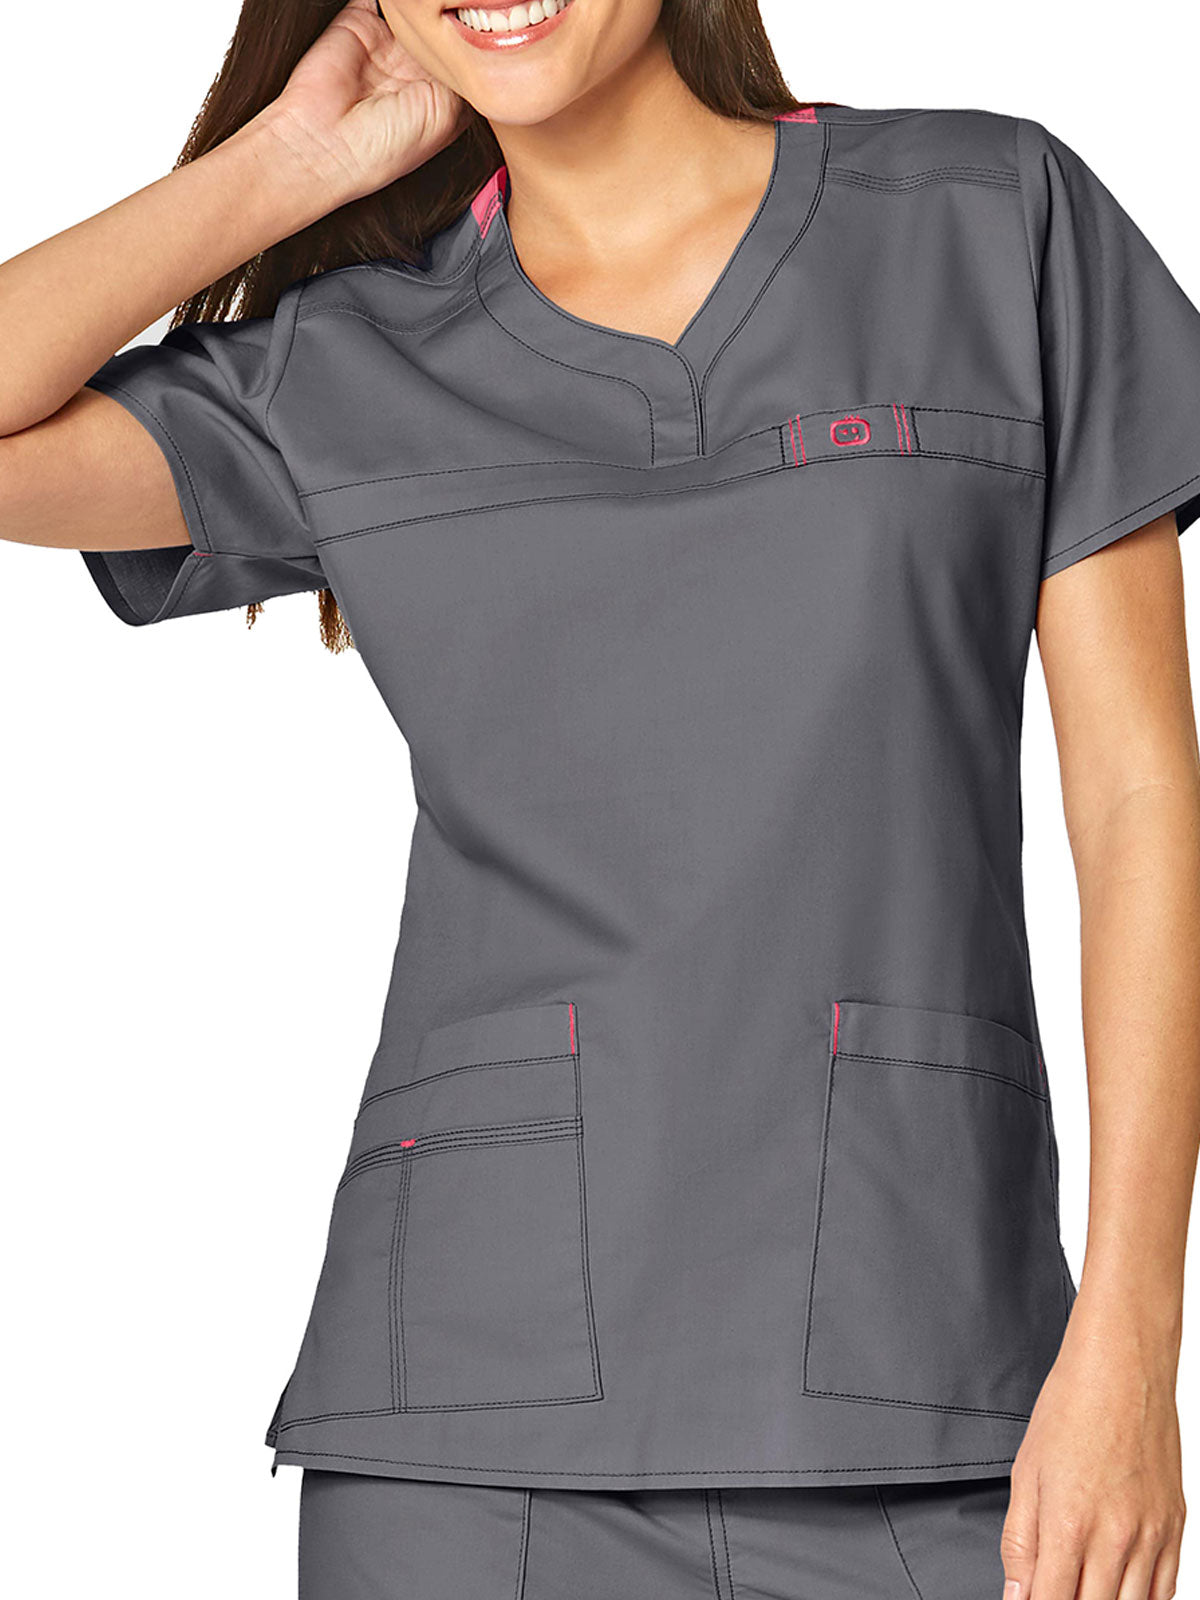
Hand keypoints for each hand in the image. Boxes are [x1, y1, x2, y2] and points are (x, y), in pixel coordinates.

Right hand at [251, 0, 470, 208]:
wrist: (324, 142)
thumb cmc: (384, 146)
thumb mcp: (448, 115)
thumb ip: (462, 71)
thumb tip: (478, 41)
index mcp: (438, 97)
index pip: (465, 60)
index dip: (478, 44)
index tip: (493, 24)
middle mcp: (414, 70)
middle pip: (443, 30)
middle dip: (454, 18)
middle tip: (468, 9)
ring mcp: (387, 45)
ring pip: (415, 12)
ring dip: (424, 7)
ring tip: (437, 3)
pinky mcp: (358, 22)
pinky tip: (406, 4)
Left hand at [1000, 1297, 1185, 1598]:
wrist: (1122, 1368)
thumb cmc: (1070, 1409)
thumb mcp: (1024, 1472)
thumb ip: (1019, 1542)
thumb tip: (1016, 1595)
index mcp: (1068, 1523)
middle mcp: (1115, 1537)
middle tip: (1056, 1589)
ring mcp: (1151, 1536)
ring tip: (1085, 1588)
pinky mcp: (1175, 1528)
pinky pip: (1166, 1591)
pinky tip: (1120, 1592)